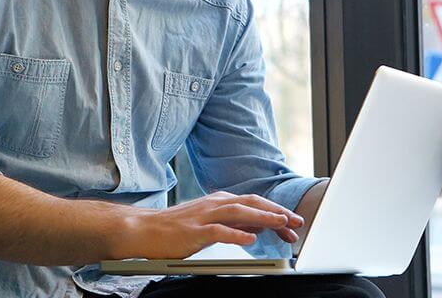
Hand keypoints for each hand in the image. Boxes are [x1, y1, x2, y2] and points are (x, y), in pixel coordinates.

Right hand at [113, 191, 304, 259]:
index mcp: (219, 201)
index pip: (254, 203)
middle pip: (252, 203)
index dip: (276, 211)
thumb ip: (233, 223)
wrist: (144, 229)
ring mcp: (204, 216)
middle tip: (296, 222)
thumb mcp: (209, 223)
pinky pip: (219, 231)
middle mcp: (214, 204)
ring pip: (239, 212)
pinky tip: (251, 241)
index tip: (293, 223)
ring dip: (262, 217)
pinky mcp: (194, 231)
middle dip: (276, 211)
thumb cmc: (175, 228)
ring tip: (281, 223)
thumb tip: (258, 227)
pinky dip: (236, 235)